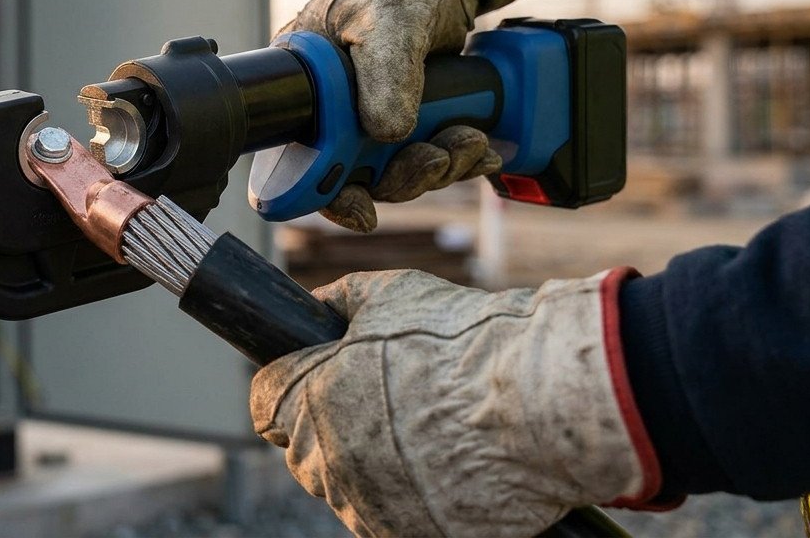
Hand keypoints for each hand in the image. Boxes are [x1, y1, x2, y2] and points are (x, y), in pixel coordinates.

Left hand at [250, 268, 658, 537]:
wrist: (543, 400)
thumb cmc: (466, 343)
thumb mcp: (392, 295)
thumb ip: (339, 301)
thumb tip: (315, 306)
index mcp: (312, 402)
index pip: (266, 404)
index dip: (288, 384)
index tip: (312, 376)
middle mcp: (332, 464)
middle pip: (305, 450)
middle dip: (331, 425)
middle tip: (385, 400)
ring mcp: (373, 509)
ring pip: (348, 489)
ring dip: (370, 465)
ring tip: (428, 431)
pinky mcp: (414, 536)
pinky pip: (394, 519)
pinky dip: (412, 497)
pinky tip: (448, 463)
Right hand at [280, 0, 530, 230]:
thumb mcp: (389, 16)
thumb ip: (385, 70)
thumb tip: (386, 131)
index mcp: (305, 87)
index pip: (296, 162)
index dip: (324, 193)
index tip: (362, 209)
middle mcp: (332, 110)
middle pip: (355, 178)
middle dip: (402, 178)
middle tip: (437, 157)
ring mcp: (371, 118)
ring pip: (397, 174)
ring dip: (438, 168)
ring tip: (470, 141)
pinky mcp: (409, 120)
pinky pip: (428, 158)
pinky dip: (457, 159)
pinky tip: (480, 146)